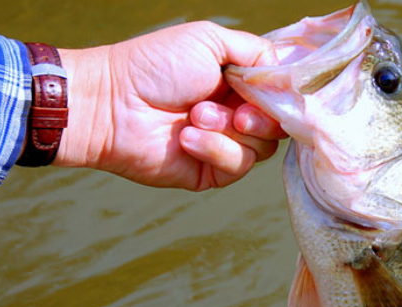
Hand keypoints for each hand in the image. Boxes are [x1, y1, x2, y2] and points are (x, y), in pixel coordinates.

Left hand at [55, 21, 285, 190]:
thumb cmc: (154, 66)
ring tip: (194, 116)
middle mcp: (236, 114)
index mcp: (238, 83)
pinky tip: (186, 137)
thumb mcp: (211, 40)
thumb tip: (289, 75)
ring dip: (229, 130)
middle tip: (236, 111)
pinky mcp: (211, 171)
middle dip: (261, 117)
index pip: (281, 95)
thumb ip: (257, 53)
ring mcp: (224, 144)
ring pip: (263, 148)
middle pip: (280, 125)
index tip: (275, 92)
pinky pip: (236, 166)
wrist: (112, 102)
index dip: (283, 96)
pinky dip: (214, 149)